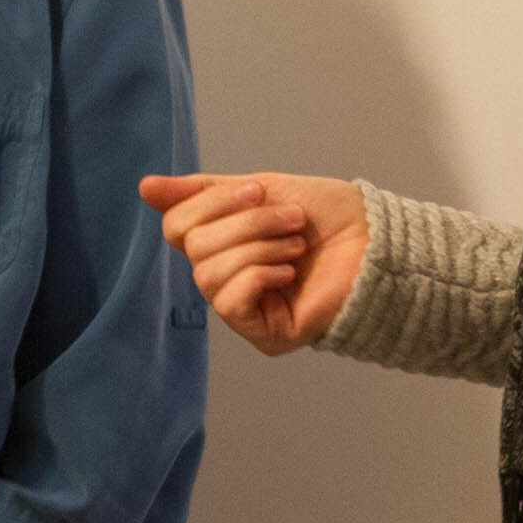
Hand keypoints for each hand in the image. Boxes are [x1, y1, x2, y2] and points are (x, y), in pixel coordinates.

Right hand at [138, 172, 366, 354]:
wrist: (378, 240)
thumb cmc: (328, 216)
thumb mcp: (258, 191)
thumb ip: (202, 193)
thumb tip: (144, 188)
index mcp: (221, 245)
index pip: (177, 226)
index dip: (211, 203)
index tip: (259, 189)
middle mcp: (225, 280)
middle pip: (193, 248)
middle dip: (245, 224)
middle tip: (290, 219)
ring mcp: (243, 310)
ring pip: (208, 274)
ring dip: (258, 247)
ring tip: (296, 244)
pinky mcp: (264, 334)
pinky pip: (230, 302)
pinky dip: (260, 275)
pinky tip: (290, 271)